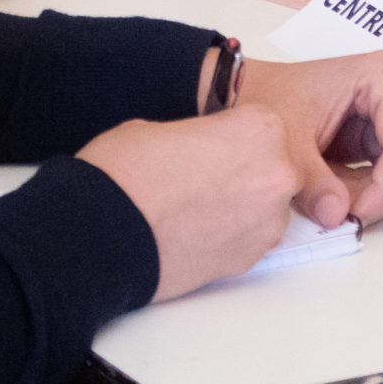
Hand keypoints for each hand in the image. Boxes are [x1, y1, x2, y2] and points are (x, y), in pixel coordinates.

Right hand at [77, 108, 297, 301]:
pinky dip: (231, 234)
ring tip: (195, 206)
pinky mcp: (252, 259)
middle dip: (246, 170)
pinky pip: (251, 237)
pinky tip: (195, 230)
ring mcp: (268, 221)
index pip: (264, 124)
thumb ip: (199, 136)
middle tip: (204, 175)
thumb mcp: (160, 126)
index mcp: (260, 128)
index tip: (214, 142)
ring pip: (267, 206)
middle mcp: (277, 173)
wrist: (105, 233)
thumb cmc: (127, 173)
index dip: (234, 134)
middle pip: (275, 166)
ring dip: (242, 204)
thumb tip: (199, 149)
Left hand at [232, 51, 382, 227]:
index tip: (358, 213)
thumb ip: (313, 182)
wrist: (259, 91)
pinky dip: (378, 190)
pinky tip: (345, 190)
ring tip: (340, 199)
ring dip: (382, 195)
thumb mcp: (288, 142)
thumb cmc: (273, 98)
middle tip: (347, 214)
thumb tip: (335, 216)